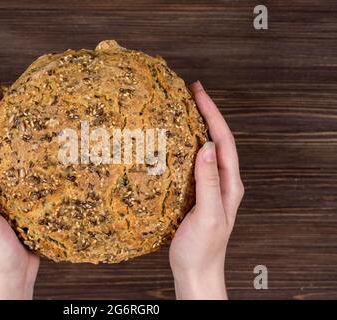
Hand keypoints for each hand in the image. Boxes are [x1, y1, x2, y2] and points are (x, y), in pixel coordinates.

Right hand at [169, 81, 243, 299]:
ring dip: (198, 126)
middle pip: (218, 139)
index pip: (224, 141)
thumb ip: (208, 182)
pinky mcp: (197, 193)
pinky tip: (176, 141)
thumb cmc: (202, 249)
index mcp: (229, 184)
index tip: (198, 93)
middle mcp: (223, 181)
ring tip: (185, 109)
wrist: (196, 271)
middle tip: (191, 92)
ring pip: (207, 149)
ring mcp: (210, 187)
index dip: (212, 114)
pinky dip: (187, 145)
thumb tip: (207, 147)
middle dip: (207, 113)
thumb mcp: (208, 216)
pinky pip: (194, 162)